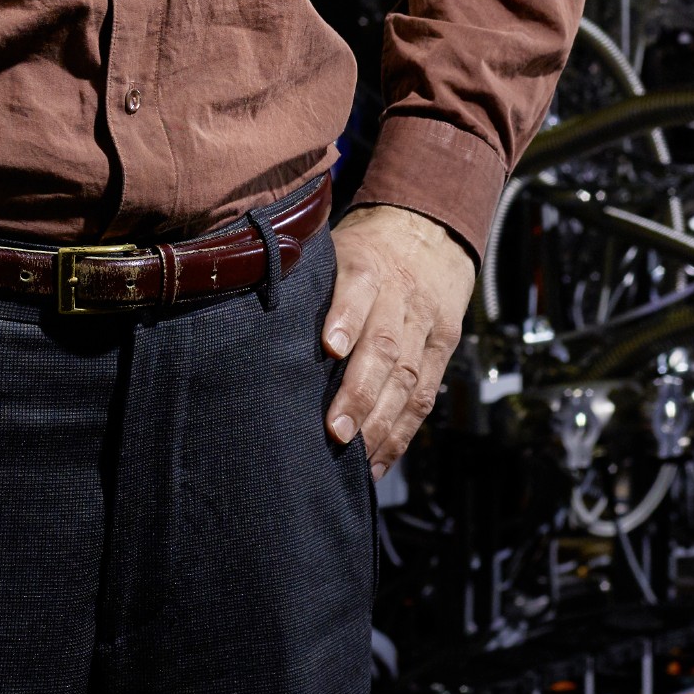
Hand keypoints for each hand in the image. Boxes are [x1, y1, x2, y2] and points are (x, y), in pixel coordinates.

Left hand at [322, 203, 475, 474]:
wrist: (431, 232)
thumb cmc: (367, 248)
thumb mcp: (336, 246)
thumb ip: (307, 280)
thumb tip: (249, 318)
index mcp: (368, 265)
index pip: (358, 290)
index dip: (346, 319)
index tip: (329, 349)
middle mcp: (401, 296)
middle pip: (386, 345)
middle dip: (361, 392)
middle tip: (335, 430)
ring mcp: (427, 325)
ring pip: (410, 377)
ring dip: (382, 422)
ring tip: (356, 456)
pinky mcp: (444, 349)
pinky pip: (426, 395)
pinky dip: (402, 432)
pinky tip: (378, 460)